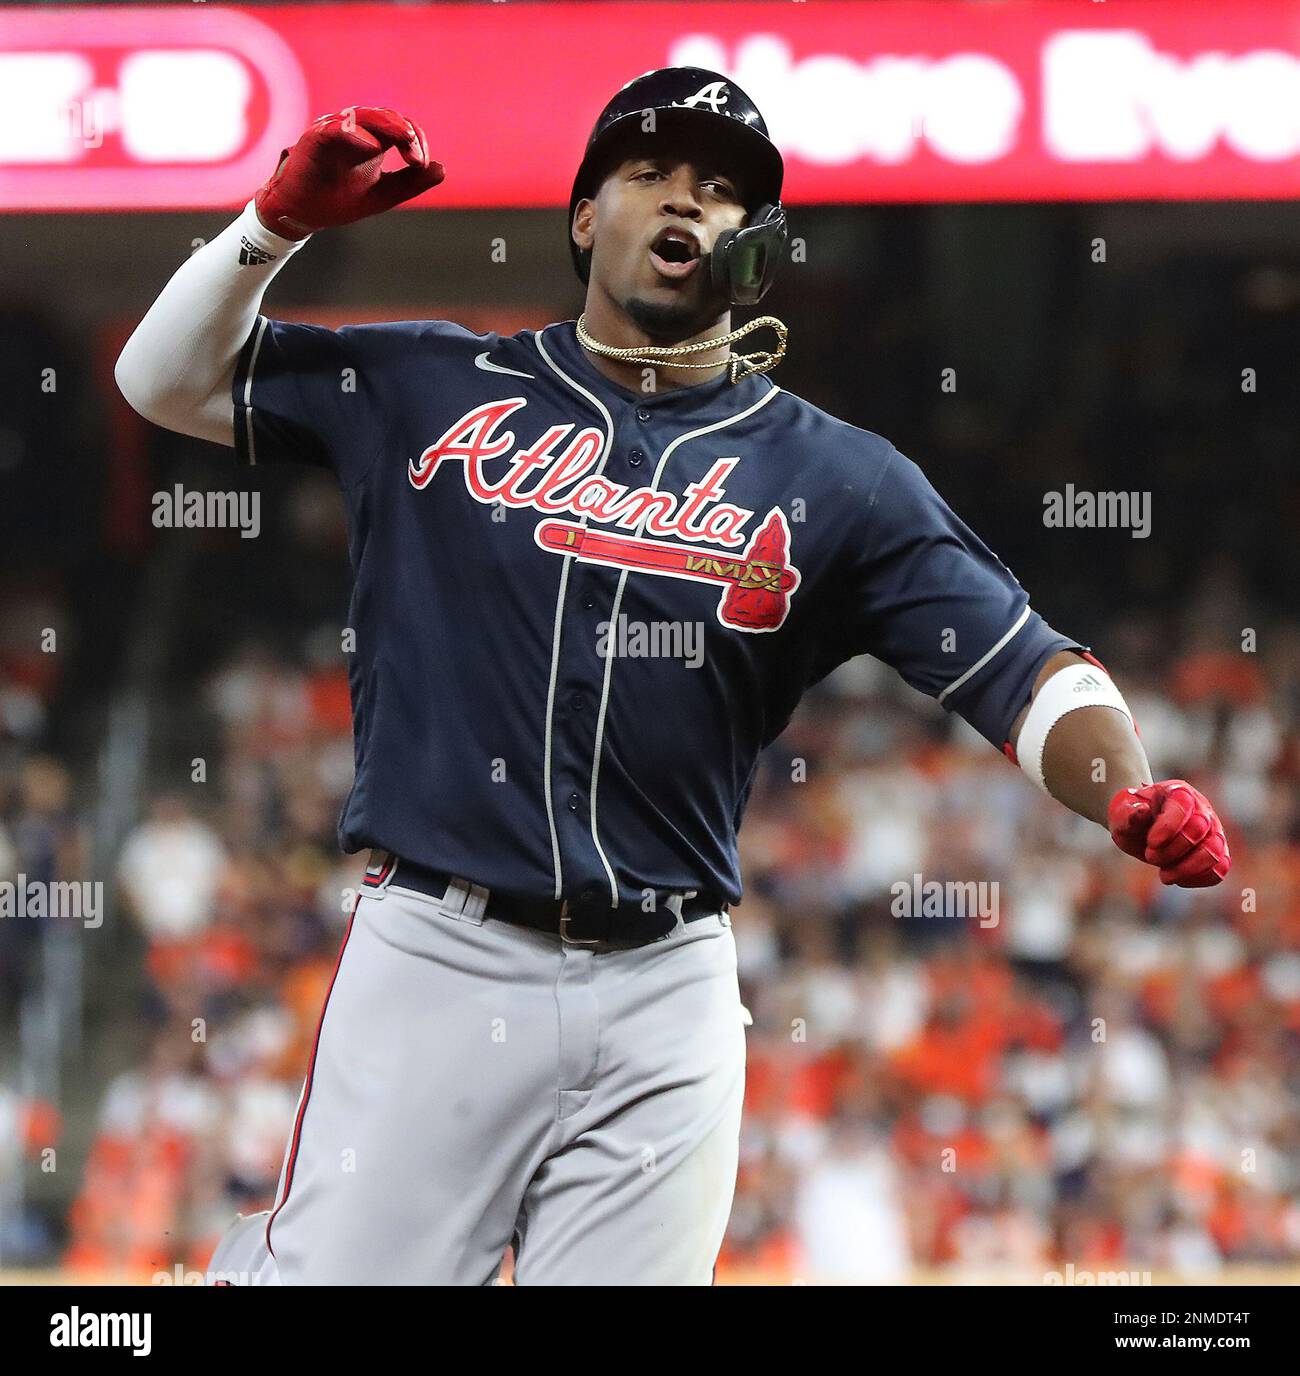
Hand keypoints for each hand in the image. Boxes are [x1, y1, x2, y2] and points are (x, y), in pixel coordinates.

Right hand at [255, 106, 443, 239]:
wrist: (304, 214)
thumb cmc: (340, 200)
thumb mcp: (384, 194)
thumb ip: (411, 182)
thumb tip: (441, 169)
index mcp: (373, 140)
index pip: (401, 128)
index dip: (416, 140)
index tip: (422, 164)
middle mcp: (355, 130)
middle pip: (385, 116)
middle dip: (405, 132)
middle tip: (417, 157)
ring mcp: (334, 130)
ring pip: (363, 115)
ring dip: (387, 126)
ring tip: (403, 141)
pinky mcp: (314, 138)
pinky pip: (334, 127)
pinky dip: (354, 132)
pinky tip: (371, 146)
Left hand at [1107, 780, 1230, 887]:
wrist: (1141, 828)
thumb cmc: (1132, 818)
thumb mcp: (1121, 814)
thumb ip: (1128, 814)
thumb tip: (1141, 811)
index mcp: (1178, 792)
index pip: (1182, 806)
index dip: (1168, 827)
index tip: (1151, 843)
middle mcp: (1201, 809)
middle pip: (1199, 829)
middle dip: (1172, 850)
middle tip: (1149, 856)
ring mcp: (1213, 831)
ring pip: (1215, 851)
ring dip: (1187, 869)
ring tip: (1164, 876)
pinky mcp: (1217, 852)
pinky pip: (1220, 868)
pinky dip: (1199, 878)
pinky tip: (1177, 878)